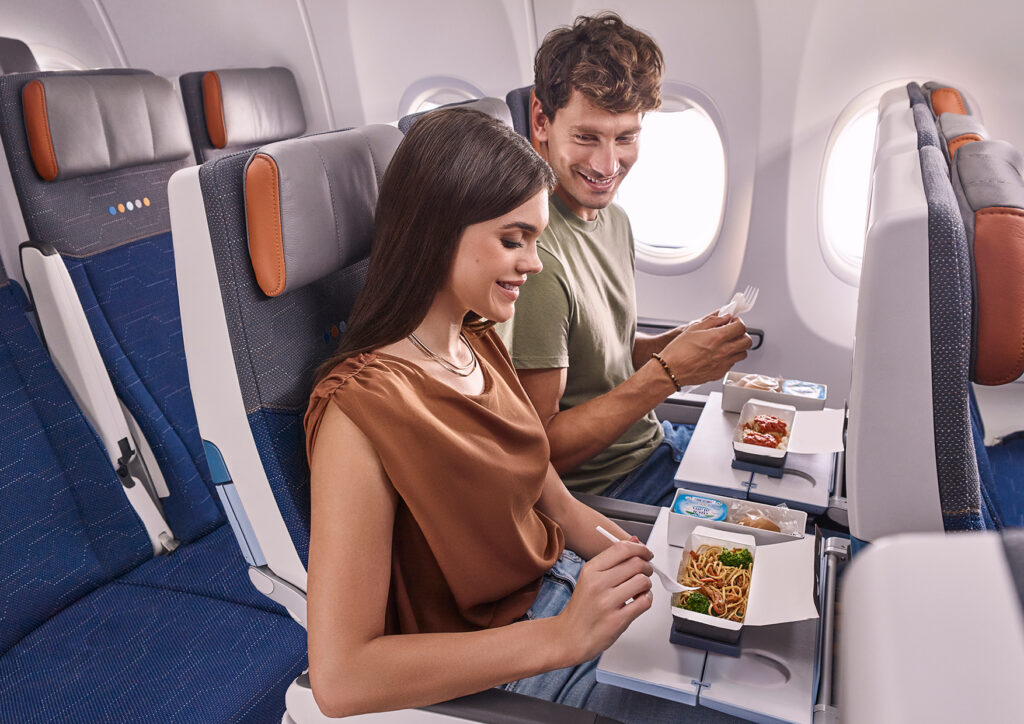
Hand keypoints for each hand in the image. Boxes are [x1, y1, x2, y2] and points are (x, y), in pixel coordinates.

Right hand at [555, 541, 653, 662]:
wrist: (570, 636)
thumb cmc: (582, 608)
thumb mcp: (590, 578)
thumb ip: (613, 560)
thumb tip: (634, 541)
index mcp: (590, 570)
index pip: (622, 549)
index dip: (640, 548)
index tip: (646, 553)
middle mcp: (598, 584)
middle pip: (636, 563)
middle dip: (647, 566)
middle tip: (646, 571)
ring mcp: (607, 602)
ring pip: (643, 581)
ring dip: (647, 584)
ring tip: (640, 589)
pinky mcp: (617, 620)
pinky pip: (644, 602)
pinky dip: (647, 599)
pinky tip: (639, 601)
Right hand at [659, 314, 750, 386]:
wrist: (671, 371)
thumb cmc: (678, 351)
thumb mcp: (693, 328)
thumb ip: (712, 320)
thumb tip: (724, 317)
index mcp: (717, 337)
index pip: (741, 327)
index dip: (739, 322)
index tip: (734, 321)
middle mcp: (723, 351)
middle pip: (747, 341)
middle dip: (742, 334)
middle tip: (733, 332)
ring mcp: (723, 364)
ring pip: (742, 354)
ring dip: (738, 347)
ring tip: (727, 344)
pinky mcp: (719, 373)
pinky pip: (732, 364)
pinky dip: (729, 358)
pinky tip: (718, 355)